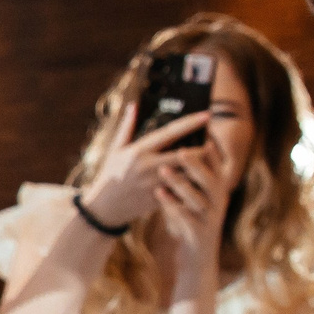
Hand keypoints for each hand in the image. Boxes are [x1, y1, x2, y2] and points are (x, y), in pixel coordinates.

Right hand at [81, 101, 212, 228]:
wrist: (103, 208)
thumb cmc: (109, 175)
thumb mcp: (115, 150)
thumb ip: (127, 127)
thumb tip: (134, 105)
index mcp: (139, 151)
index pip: (170, 133)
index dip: (191, 123)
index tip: (207, 115)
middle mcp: (149, 167)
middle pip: (186, 155)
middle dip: (203, 149)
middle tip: (211, 143)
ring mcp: (155, 185)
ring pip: (187, 174)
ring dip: (200, 168)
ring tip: (209, 162)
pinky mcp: (159, 199)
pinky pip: (181, 190)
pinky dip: (191, 185)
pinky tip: (199, 181)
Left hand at [153, 136, 234, 278]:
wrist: (196, 261)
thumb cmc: (191, 225)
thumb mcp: (193, 202)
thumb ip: (189, 181)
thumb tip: (178, 153)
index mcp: (218, 193)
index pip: (218, 168)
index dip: (212, 151)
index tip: (201, 133)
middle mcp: (218, 204)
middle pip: (213, 180)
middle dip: (197, 165)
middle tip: (180, 150)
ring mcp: (211, 221)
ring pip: (200, 199)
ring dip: (182, 183)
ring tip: (164, 170)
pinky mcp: (199, 235)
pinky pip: (187, 218)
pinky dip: (173, 205)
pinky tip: (159, 195)